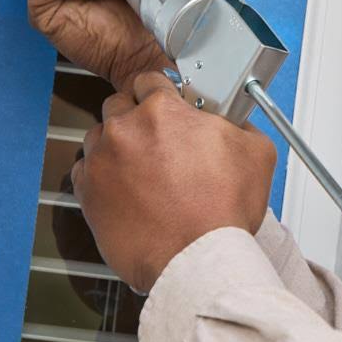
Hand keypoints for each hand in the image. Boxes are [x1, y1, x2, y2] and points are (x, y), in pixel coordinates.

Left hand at [72, 70, 277, 292]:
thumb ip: (241, 126)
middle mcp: (125, 129)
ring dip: (117, 146)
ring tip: (142, 170)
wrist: (195, 261)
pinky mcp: (86, 193)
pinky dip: (101, 177)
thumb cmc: (221, 214)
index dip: (161, 93)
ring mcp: (101, 161)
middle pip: (119, 104)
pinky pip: (84, 172)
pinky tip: (126, 191)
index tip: (166, 106)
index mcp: (163, 111)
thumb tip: (236, 124)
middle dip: (136, 117)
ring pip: (99, 137)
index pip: (150, 80)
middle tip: (156, 139)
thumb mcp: (256, 154)